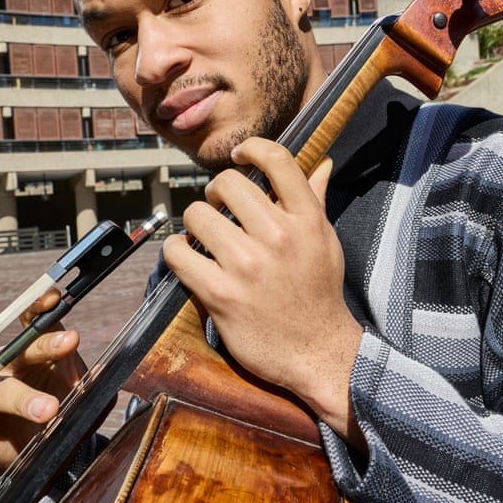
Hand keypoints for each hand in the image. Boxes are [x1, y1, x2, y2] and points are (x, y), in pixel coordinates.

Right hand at [0, 289, 87, 473]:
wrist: (43, 454)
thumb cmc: (64, 415)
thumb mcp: (87, 401)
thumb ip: (95, 389)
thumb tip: (104, 380)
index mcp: (37, 355)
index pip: (39, 322)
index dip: (43, 306)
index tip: (54, 295)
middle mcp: (9, 369)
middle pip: (23, 351)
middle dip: (47, 346)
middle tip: (70, 344)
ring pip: (0, 392)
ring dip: (24, 399)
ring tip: (48, 412)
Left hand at [162, 138, 363, 439]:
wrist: (318, 352)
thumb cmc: (319, 294)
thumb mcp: (325, 242)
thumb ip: (316, 200)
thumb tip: (321, 163)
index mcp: (307, 220)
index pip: (277, 160)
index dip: (250, 149)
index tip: (239, 158)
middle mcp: (278, 237)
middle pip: (228, 183)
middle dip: (217, 194)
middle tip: (220, 210)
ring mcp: (248, 266)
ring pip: (197, 214)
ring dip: (196, 223)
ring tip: (204, 238)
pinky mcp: (221, 294)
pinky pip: (179, 253)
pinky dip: (177, 251)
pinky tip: (187, 256)